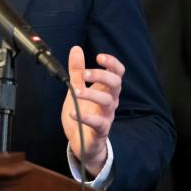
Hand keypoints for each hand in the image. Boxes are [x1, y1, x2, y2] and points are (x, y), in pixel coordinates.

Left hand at [63, 46, 122, 176]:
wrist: (82, 141)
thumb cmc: (83, 112)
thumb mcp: (77, 88)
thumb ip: (77, 70)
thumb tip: (76, 49)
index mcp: (106, 89)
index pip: (117, 72)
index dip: (112, 63)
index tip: (98, 57)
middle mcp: (110, 101)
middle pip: (116, 84)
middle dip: (102, 76)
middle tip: (85, 73)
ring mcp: (107, 116)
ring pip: (107, 101)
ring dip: (92, 94)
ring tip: (76, 92)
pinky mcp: (100, 130)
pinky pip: (98, 123)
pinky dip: (85, 117)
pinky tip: (73, 113)